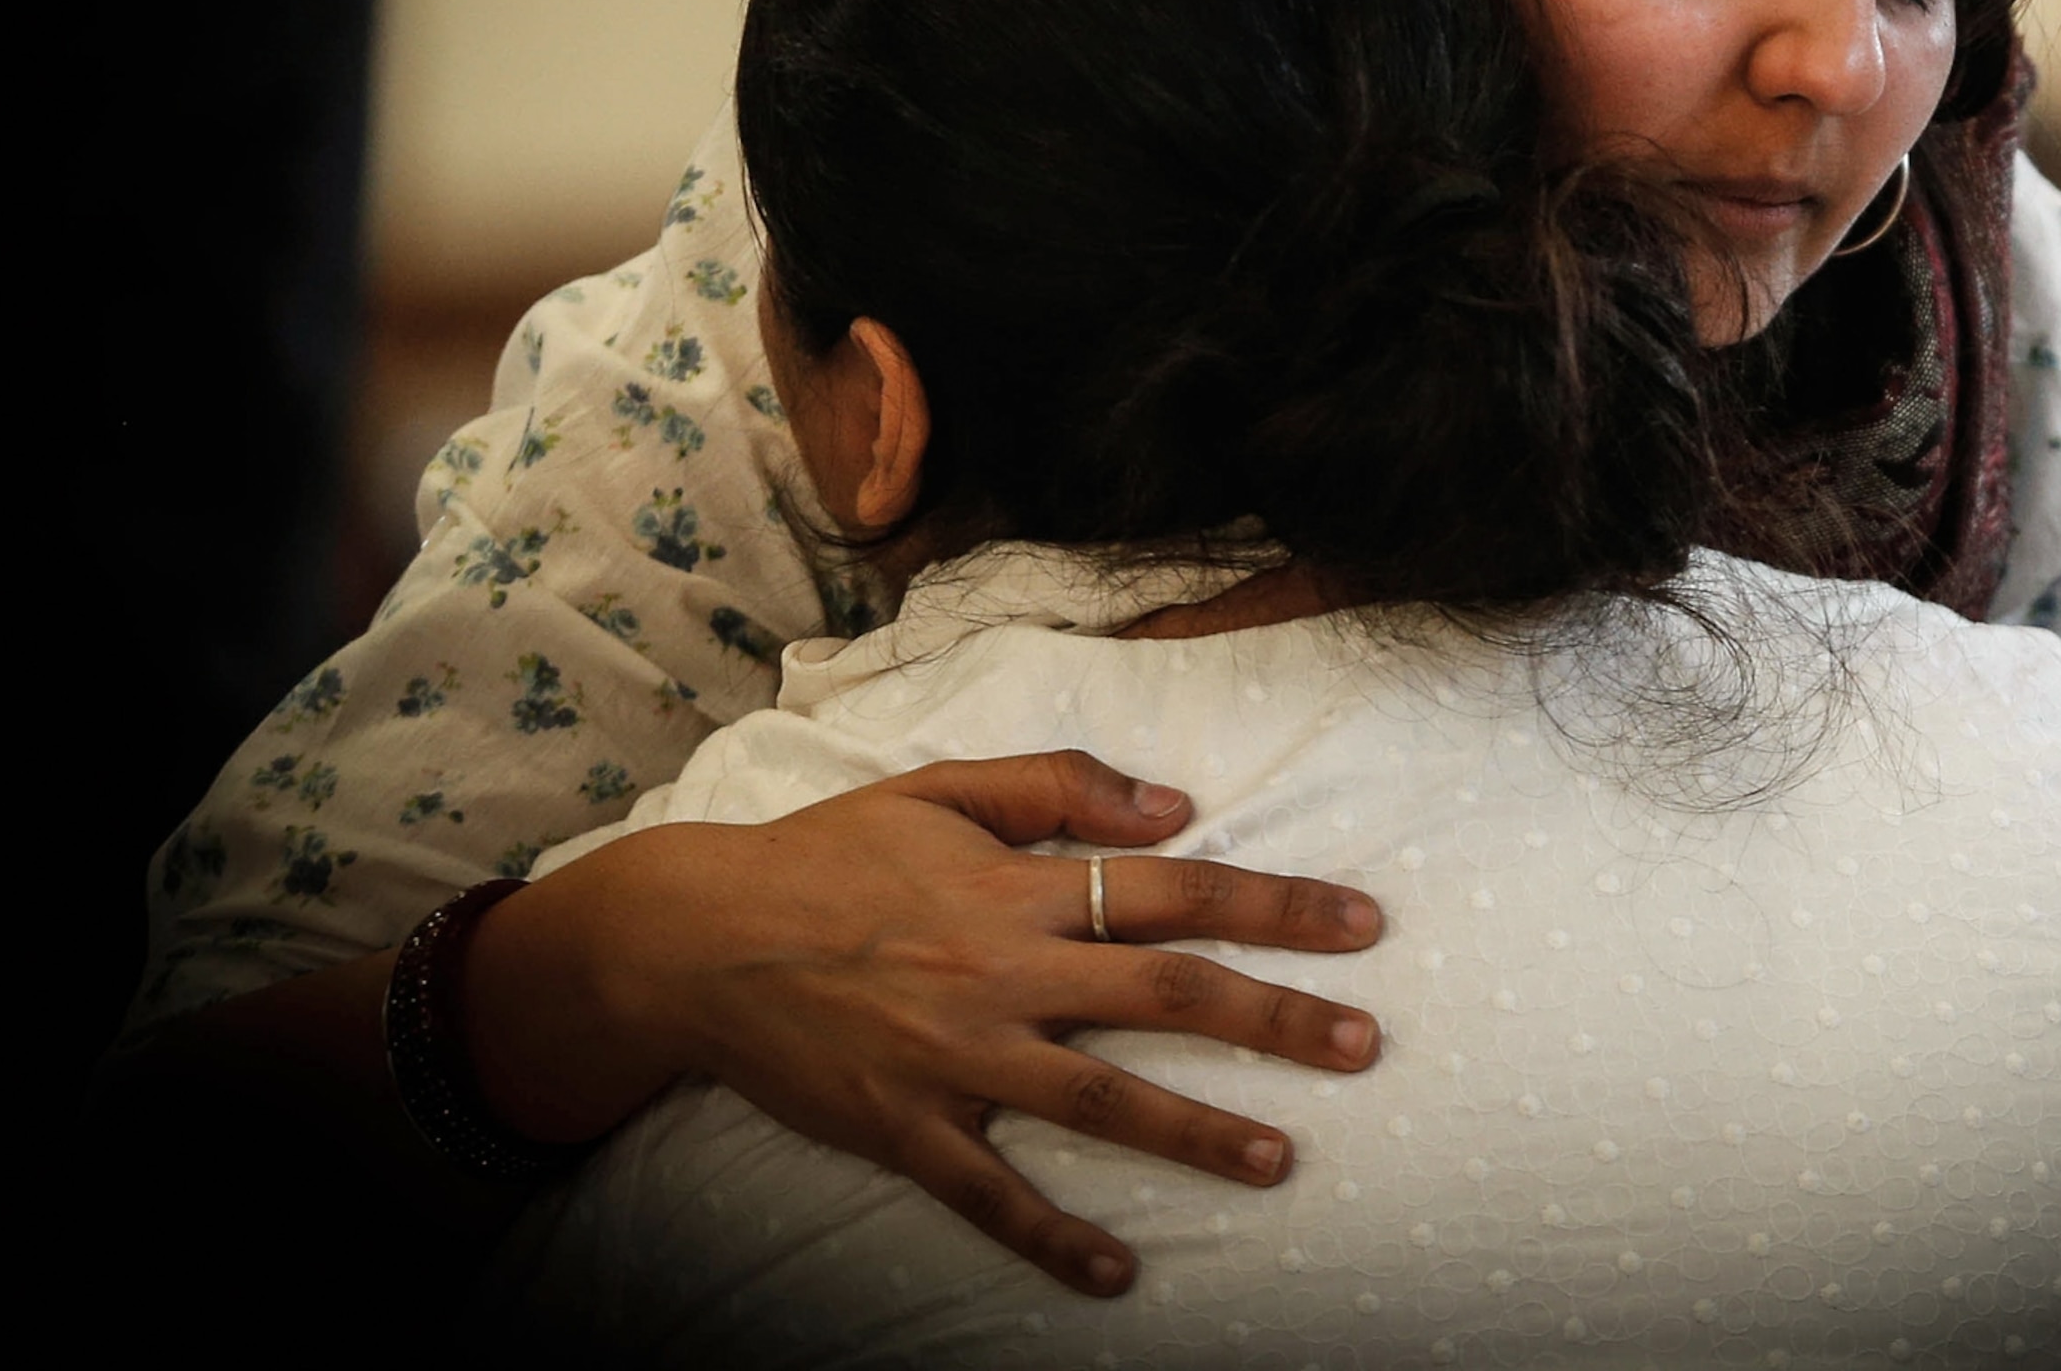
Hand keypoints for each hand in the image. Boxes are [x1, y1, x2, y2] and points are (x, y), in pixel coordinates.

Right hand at [467, 750, 1384, 1295]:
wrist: (698, 939)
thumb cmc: (829, 854)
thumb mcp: (942, 787)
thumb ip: (1059, 786)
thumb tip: (1173, 804)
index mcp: (1019, 886)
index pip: (1175, 890)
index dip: (1274, 905)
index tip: (1361, 923)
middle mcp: (1005, 972)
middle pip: (1166, 995)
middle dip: (1274, 1018)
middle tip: (1362, 1043)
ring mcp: (958, 1058)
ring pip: (1100, 1100)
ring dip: (1196, 1131)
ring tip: (1280, 1160)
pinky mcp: (907, 1129)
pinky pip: (990, 1195)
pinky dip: (1051, 1240)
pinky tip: (1117, 1274)